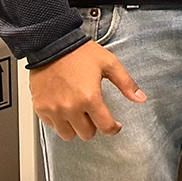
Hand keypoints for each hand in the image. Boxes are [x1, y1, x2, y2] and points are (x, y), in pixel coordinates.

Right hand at [29, 42, 145, 141]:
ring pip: (68, 135)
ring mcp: (54, 110)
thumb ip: (126, 83)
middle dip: (94, 126)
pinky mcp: (41, 108)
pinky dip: (60, 121)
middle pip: (86, 134)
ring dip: (76, 127)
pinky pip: (52, 126)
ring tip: (79, 113)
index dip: (113, 128)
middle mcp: (71, 108)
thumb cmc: (81, 53)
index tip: (115, 126)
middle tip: (95, 113)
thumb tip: (140, 98)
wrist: (53, 45)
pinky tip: (65, 108)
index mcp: (90, 98)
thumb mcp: (110, 64)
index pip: (105, 127)